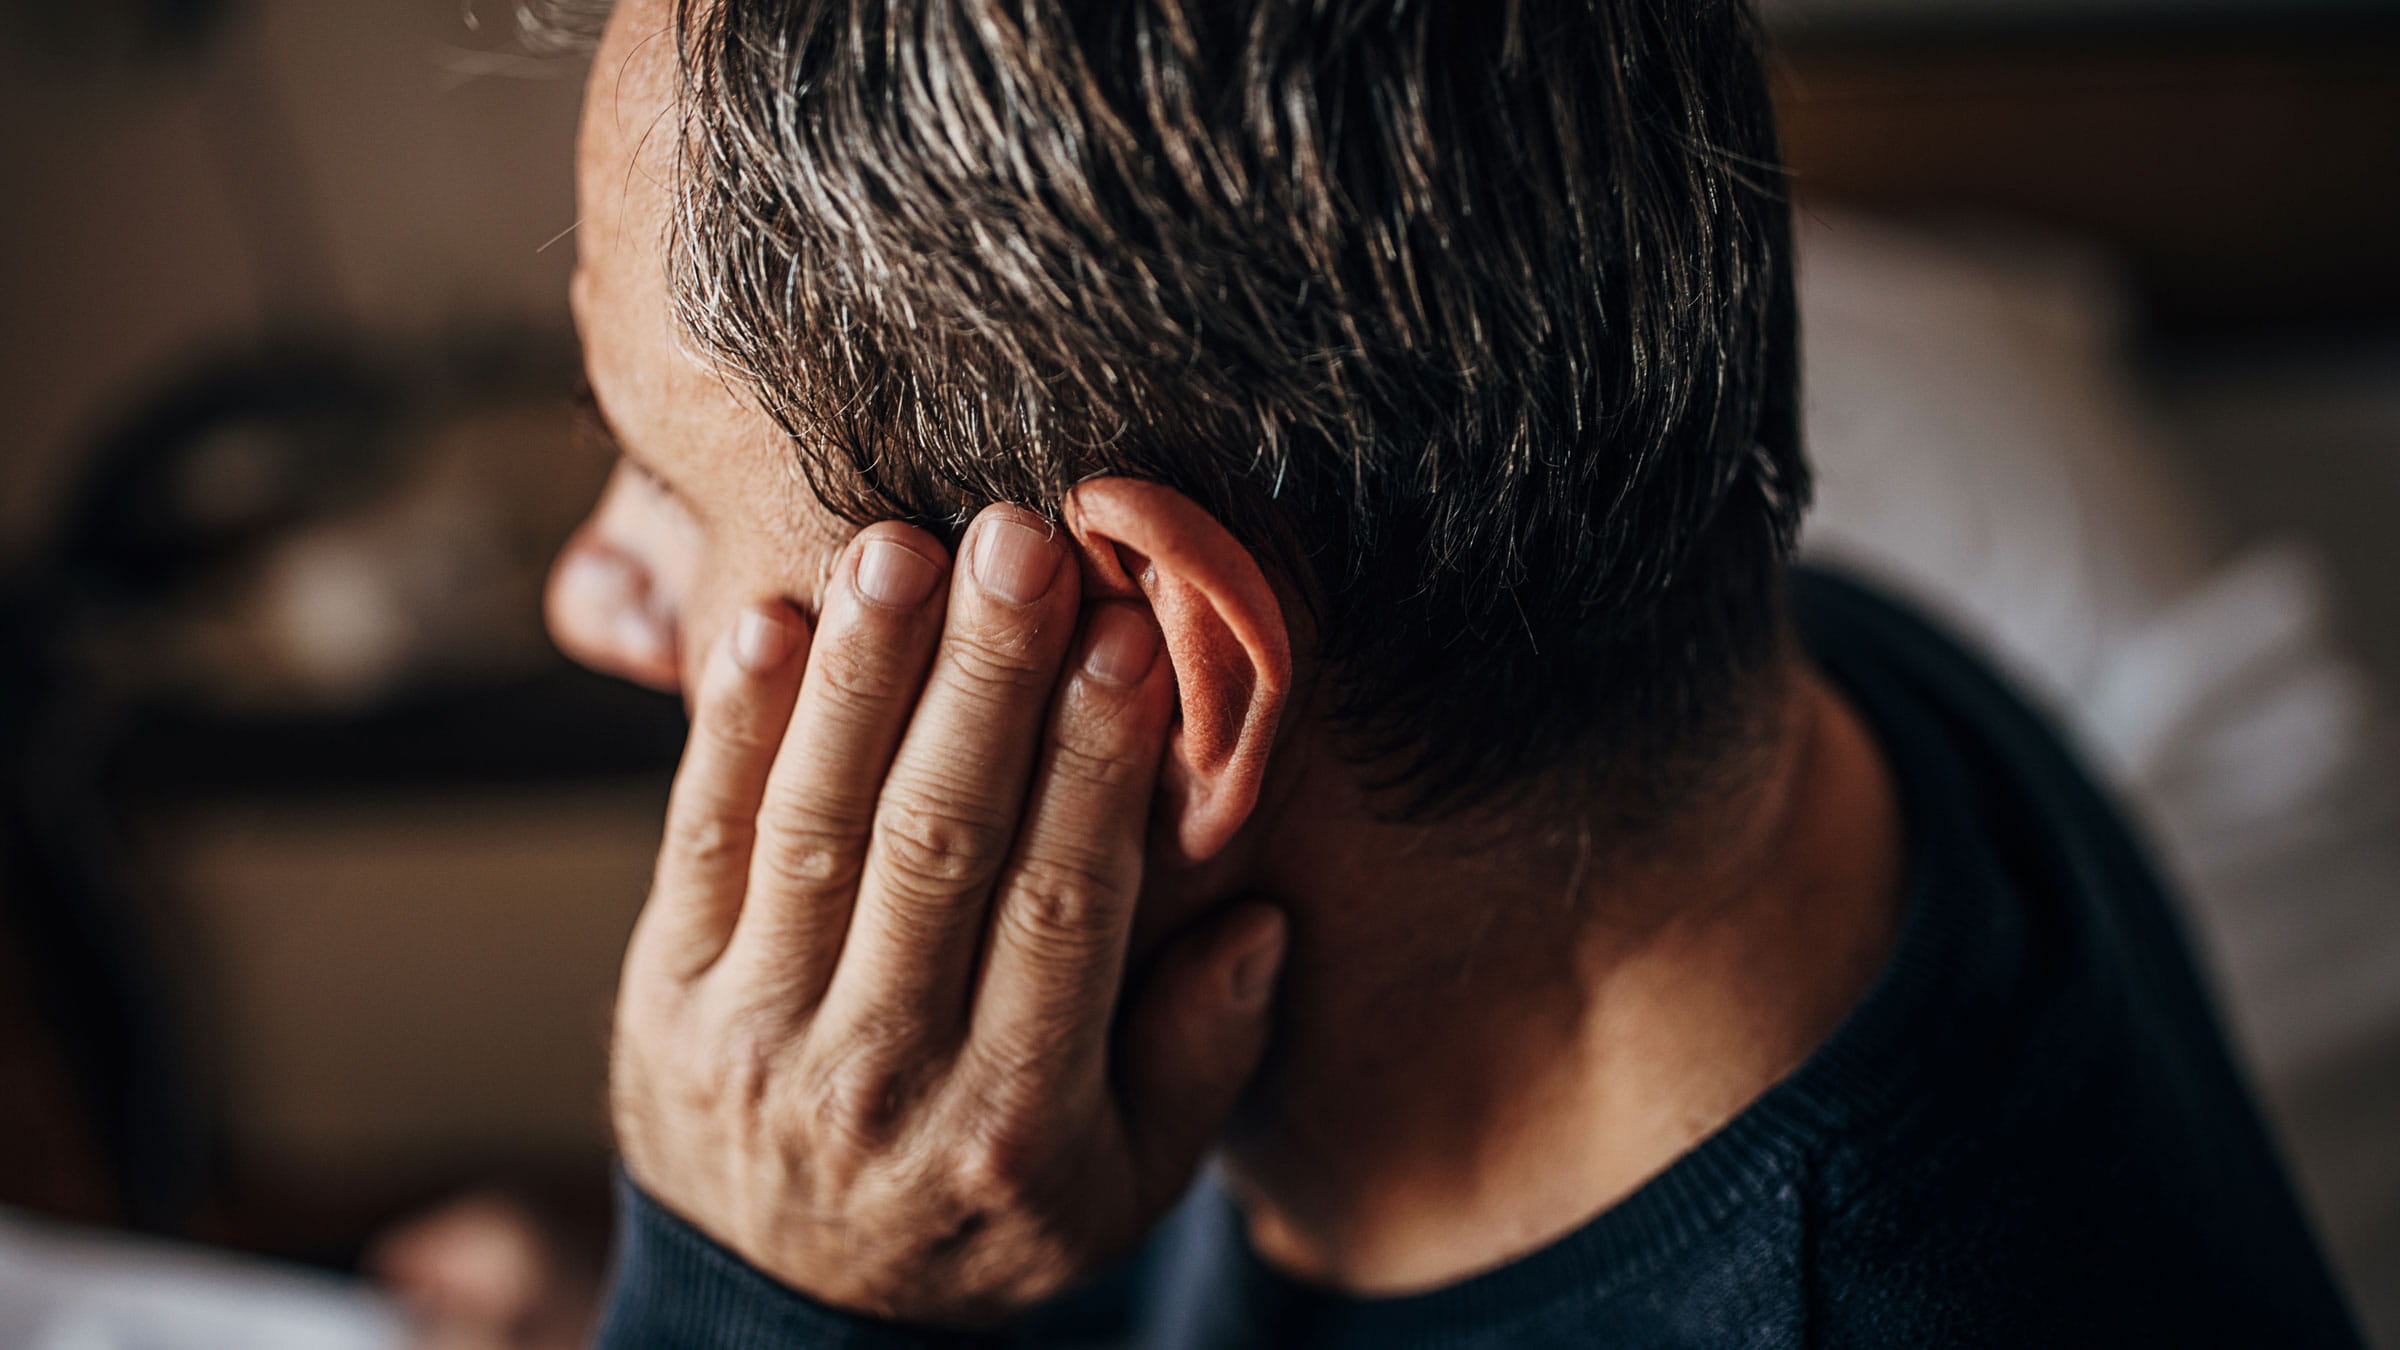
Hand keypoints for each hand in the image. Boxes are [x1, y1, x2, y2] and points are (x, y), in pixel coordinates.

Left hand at [608, 503, 1288, 1328]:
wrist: (782, 1317)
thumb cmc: (982, 1225)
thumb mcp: (1122, 1193)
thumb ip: (1198, 1065)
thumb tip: (1260, 921)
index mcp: (1014, 1120)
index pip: (1064, 908)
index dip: (1096, 767)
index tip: (1130, 637)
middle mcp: (880, 1075)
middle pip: (937, 846)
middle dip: (982, 683)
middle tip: (1019, 543)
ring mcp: (756, 1032)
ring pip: (816, 826)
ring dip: (861, 677)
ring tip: (901, 547)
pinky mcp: (666, 993)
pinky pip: (698, 844)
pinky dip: (729, 731)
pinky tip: (769, 623)